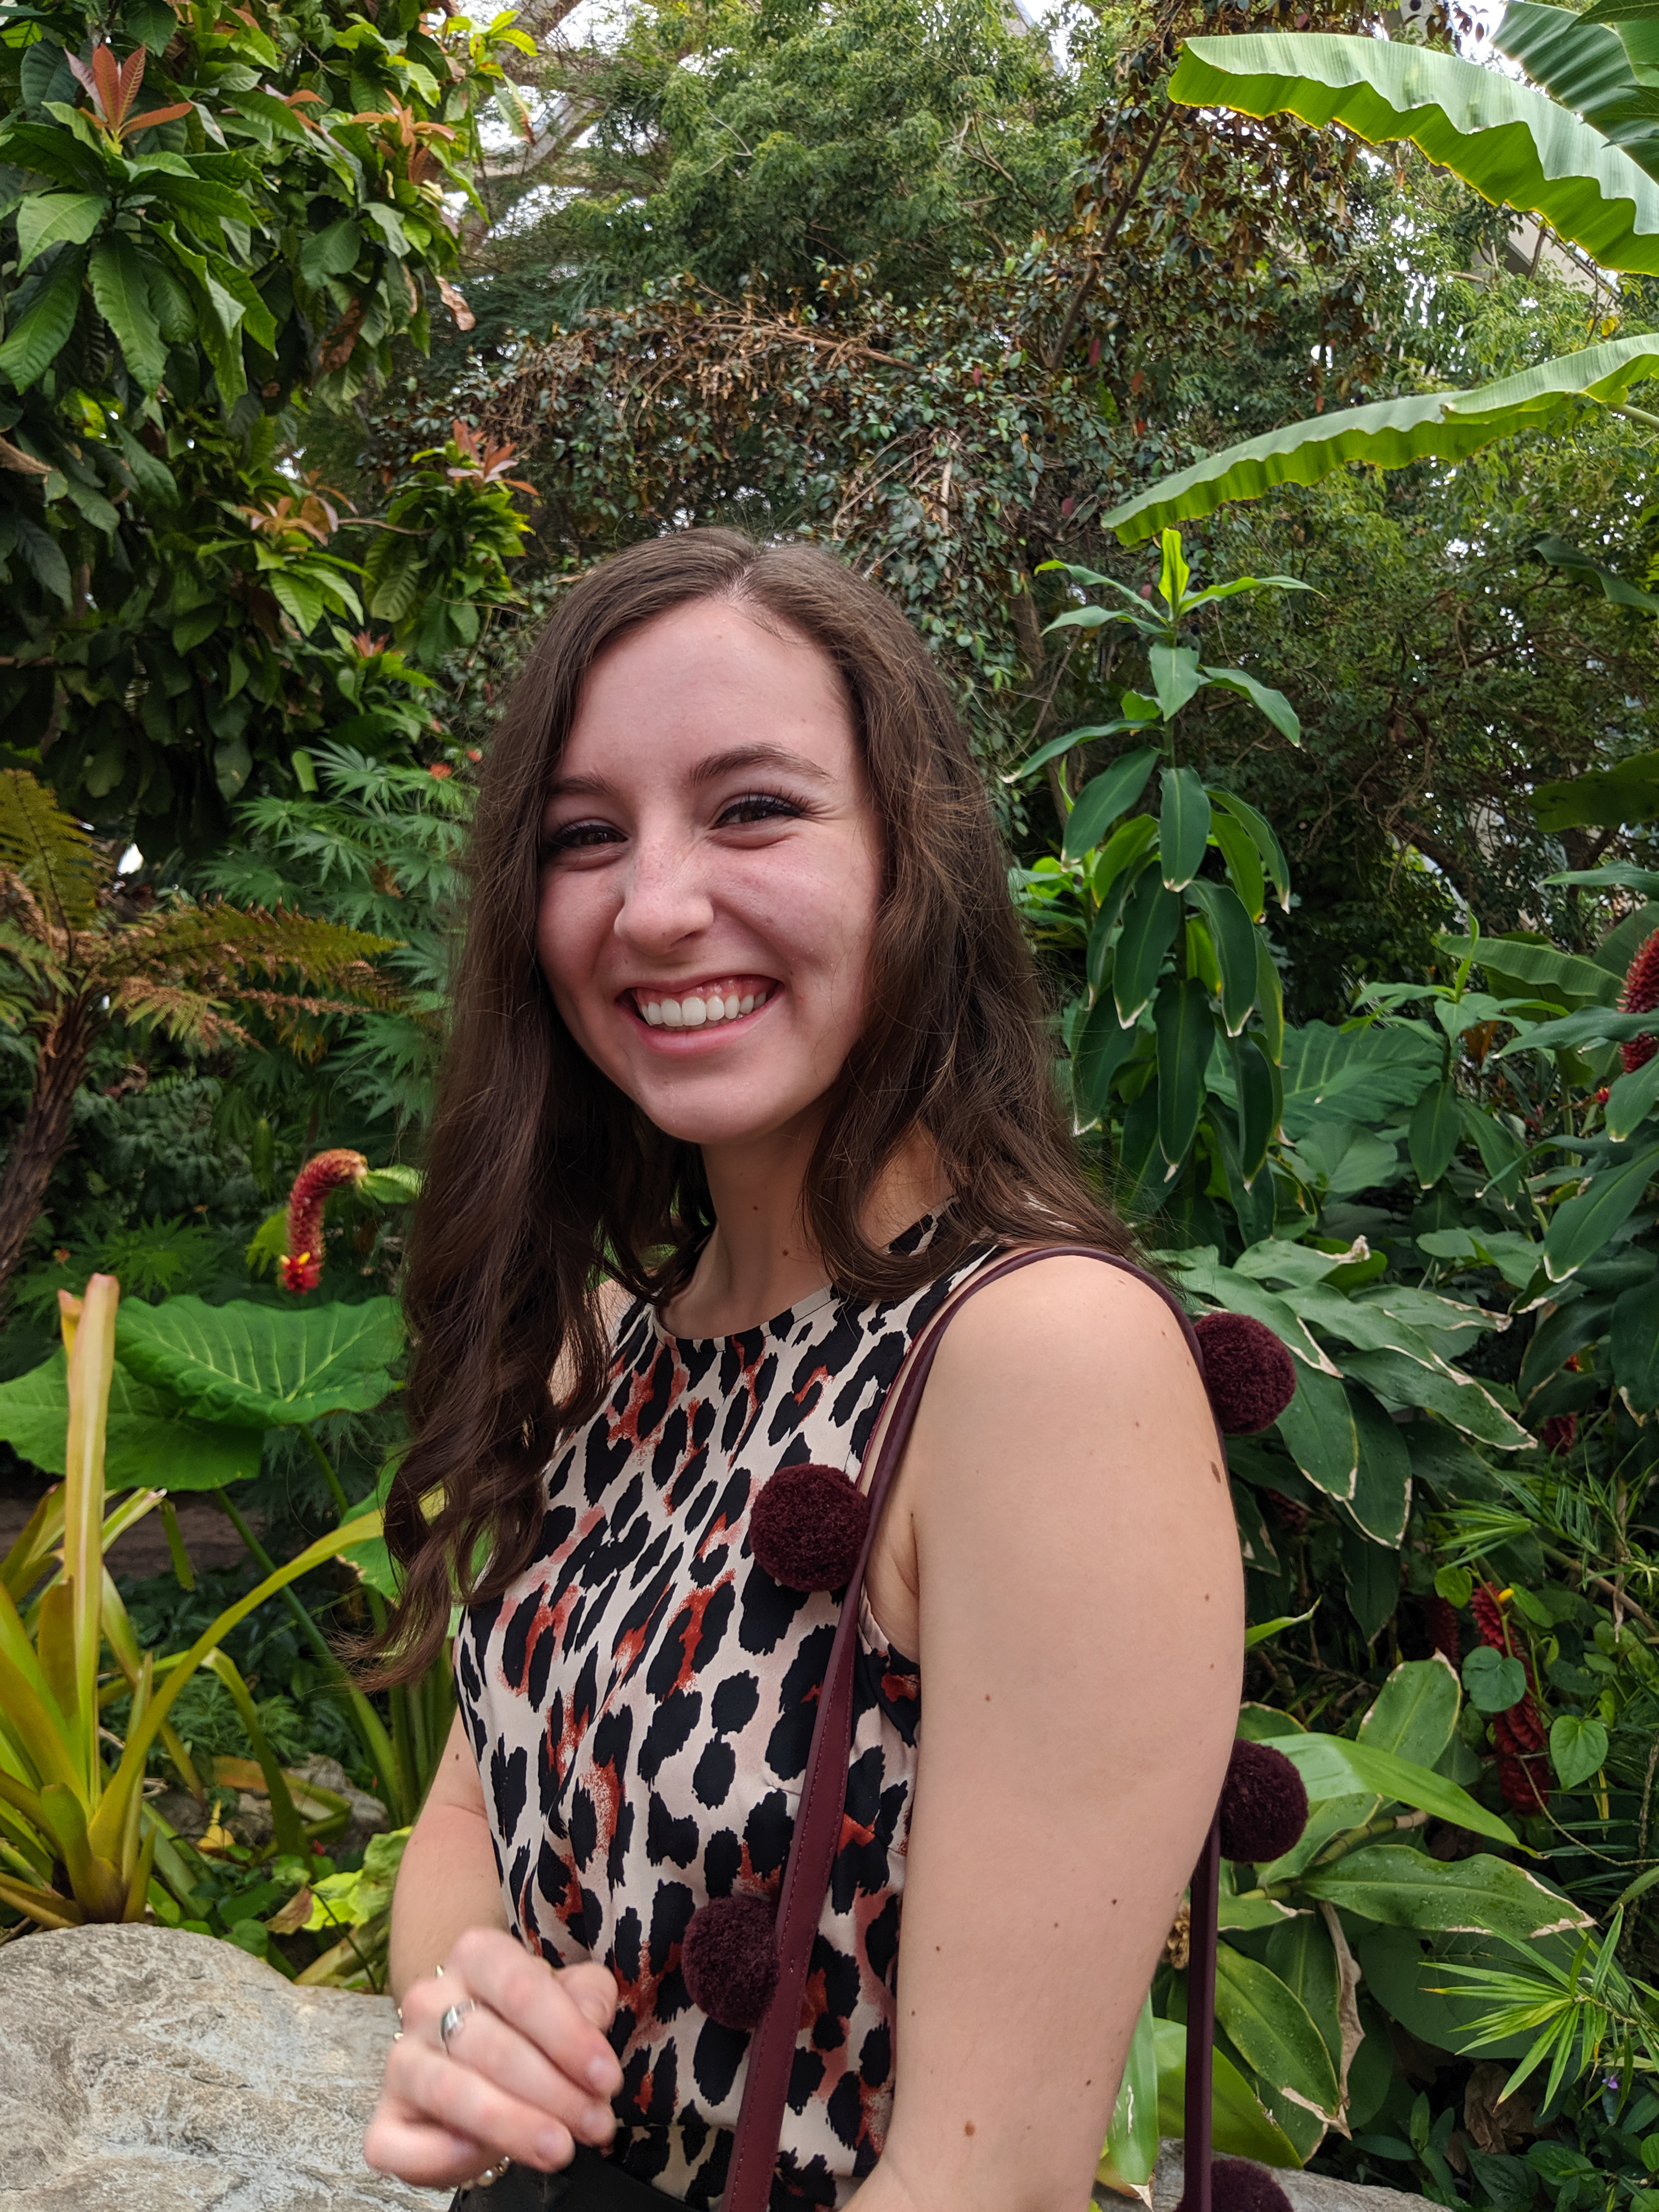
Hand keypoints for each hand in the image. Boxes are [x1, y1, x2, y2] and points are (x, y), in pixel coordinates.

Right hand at [364, 1927, 623, 2188]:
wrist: (483, 2067)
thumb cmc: (532, 2027)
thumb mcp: (571, 2000)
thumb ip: (588, 1999)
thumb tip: (591, 2018)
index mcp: (476, 1957)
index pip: (520, 1986)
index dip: (568, 2035)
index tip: (606, 2078)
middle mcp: (429, 2000)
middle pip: (492, 2046)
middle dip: (554, 2092)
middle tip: (595, 2124)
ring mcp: (400, 2060)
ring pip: (451, 2092)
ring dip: (513, 2124)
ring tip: (560, 2149)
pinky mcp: (384, 2121)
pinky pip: (401, 2144)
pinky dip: (441, 2156)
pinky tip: (481, 2157)